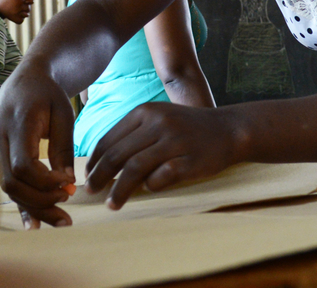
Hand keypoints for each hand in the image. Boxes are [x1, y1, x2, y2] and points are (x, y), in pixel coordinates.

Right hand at [0, 64, 75, 227]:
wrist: (26, 80)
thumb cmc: (48, 94)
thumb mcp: (64, 114)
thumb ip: (63, 147)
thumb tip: (66, 183)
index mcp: (16, 122)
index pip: (23, 164)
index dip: (45, 182)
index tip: (67, 185)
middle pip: (12, 181)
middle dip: (41, 200)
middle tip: (68, 205)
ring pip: (7, 187)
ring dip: (34, 207)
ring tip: (62, 219)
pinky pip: (6, 184)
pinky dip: (21, 205)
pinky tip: (35, 225)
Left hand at [86, 102, 243, 209]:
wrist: (229, 129)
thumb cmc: (188, 128)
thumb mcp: (159, 119)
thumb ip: (133, 136)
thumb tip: (102, 163)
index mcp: (144, 112)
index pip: (109, 139)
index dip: (94, 161)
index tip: (87, 176)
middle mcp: (157, 123)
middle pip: (117, 155)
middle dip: (100, 177)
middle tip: (90, 192)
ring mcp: (173, 141)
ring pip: (134, 168)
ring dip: (119, 189)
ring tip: (111, 204)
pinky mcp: (188, 160)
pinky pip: (160, 178)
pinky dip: (150, 187)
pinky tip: (146, 192)